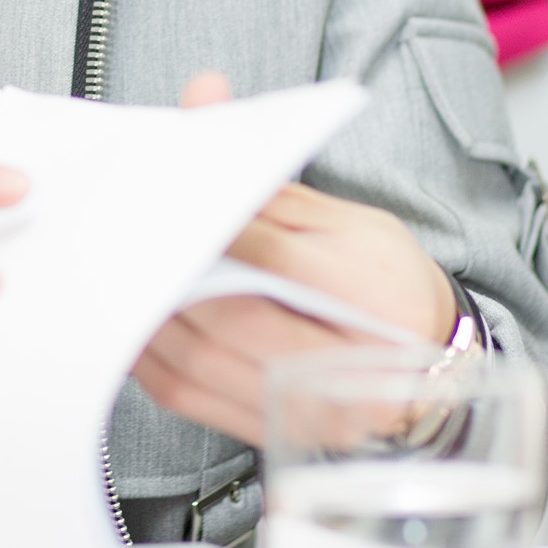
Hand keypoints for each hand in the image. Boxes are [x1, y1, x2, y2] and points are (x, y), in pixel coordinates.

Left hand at [133, 73, 455, 448]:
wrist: (429, 368)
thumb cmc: (388, 286)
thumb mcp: (351, 223)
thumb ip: (271, 184)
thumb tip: (207, 117)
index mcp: (378, 296)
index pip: (274, 258)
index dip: (211, 228)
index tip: (164, 197)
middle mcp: (346, 366)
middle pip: (232, 316)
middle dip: (169, 273)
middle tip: (125, 233)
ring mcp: (308, 409)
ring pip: (203, 362)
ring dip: (147, 314)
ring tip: (118, 269)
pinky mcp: (270, 429)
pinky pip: (191, 395)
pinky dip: (150, 354)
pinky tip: (132, 318)